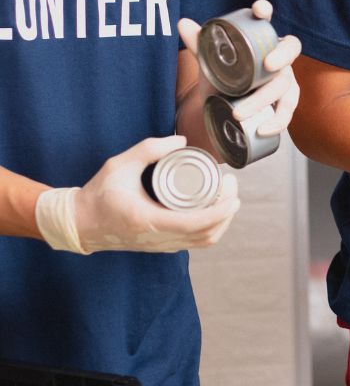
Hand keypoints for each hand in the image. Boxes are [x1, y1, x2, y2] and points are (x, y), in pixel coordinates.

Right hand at [36, 136, 239, 253]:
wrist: (81, 223)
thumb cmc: (99, 193)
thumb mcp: (119, 165)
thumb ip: (149, 149)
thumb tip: (181, 141)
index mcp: (150, 221)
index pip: (197, 224)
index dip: (221, 210)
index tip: (231, 190)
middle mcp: (160, 239)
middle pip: (209, 234)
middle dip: (227, 210)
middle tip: (230, 184)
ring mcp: (163, 245)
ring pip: (205, 240)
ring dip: (222, 220)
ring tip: (226, 194)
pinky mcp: (164, 245)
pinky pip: (196, 241)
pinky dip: (211, 226)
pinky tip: (214, 207)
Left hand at [179, 0, 301, 135]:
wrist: (224, 109)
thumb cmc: (223, 79)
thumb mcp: (210, 64)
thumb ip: (199, 44)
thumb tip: (183, 23)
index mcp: (260, 41)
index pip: (266, 22)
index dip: (265, 13)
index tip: (259, 10)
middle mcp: (278, 58)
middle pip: (290, 51)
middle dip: (282, 56)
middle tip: (267, 65)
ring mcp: (285, 81)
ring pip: (285, 87)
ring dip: (265, 100)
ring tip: (240, 112)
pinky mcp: (285, 104)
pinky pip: (287, 112)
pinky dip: (277, 122)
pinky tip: (263, 129)